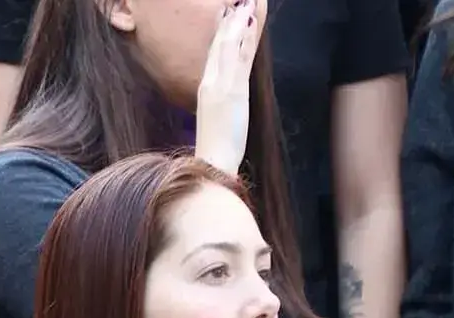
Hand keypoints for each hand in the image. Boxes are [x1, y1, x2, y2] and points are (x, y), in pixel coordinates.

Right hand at [193, 0, 261, 174]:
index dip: (222, 31)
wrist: (211, 165)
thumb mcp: (217, 120)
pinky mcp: (231, 90)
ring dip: (238, 21)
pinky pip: (238, 57)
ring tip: (246, 2)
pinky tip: (246, 20)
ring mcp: (221, 84)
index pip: (215, 53)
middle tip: (239, 0)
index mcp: (206, 88)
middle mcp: (211, 82)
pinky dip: (242, 37)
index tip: (229, 13)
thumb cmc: (215, 148)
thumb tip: (225, 97)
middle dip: (230, 19)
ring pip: (229, 45)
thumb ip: (221, 104)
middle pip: (220, 43)